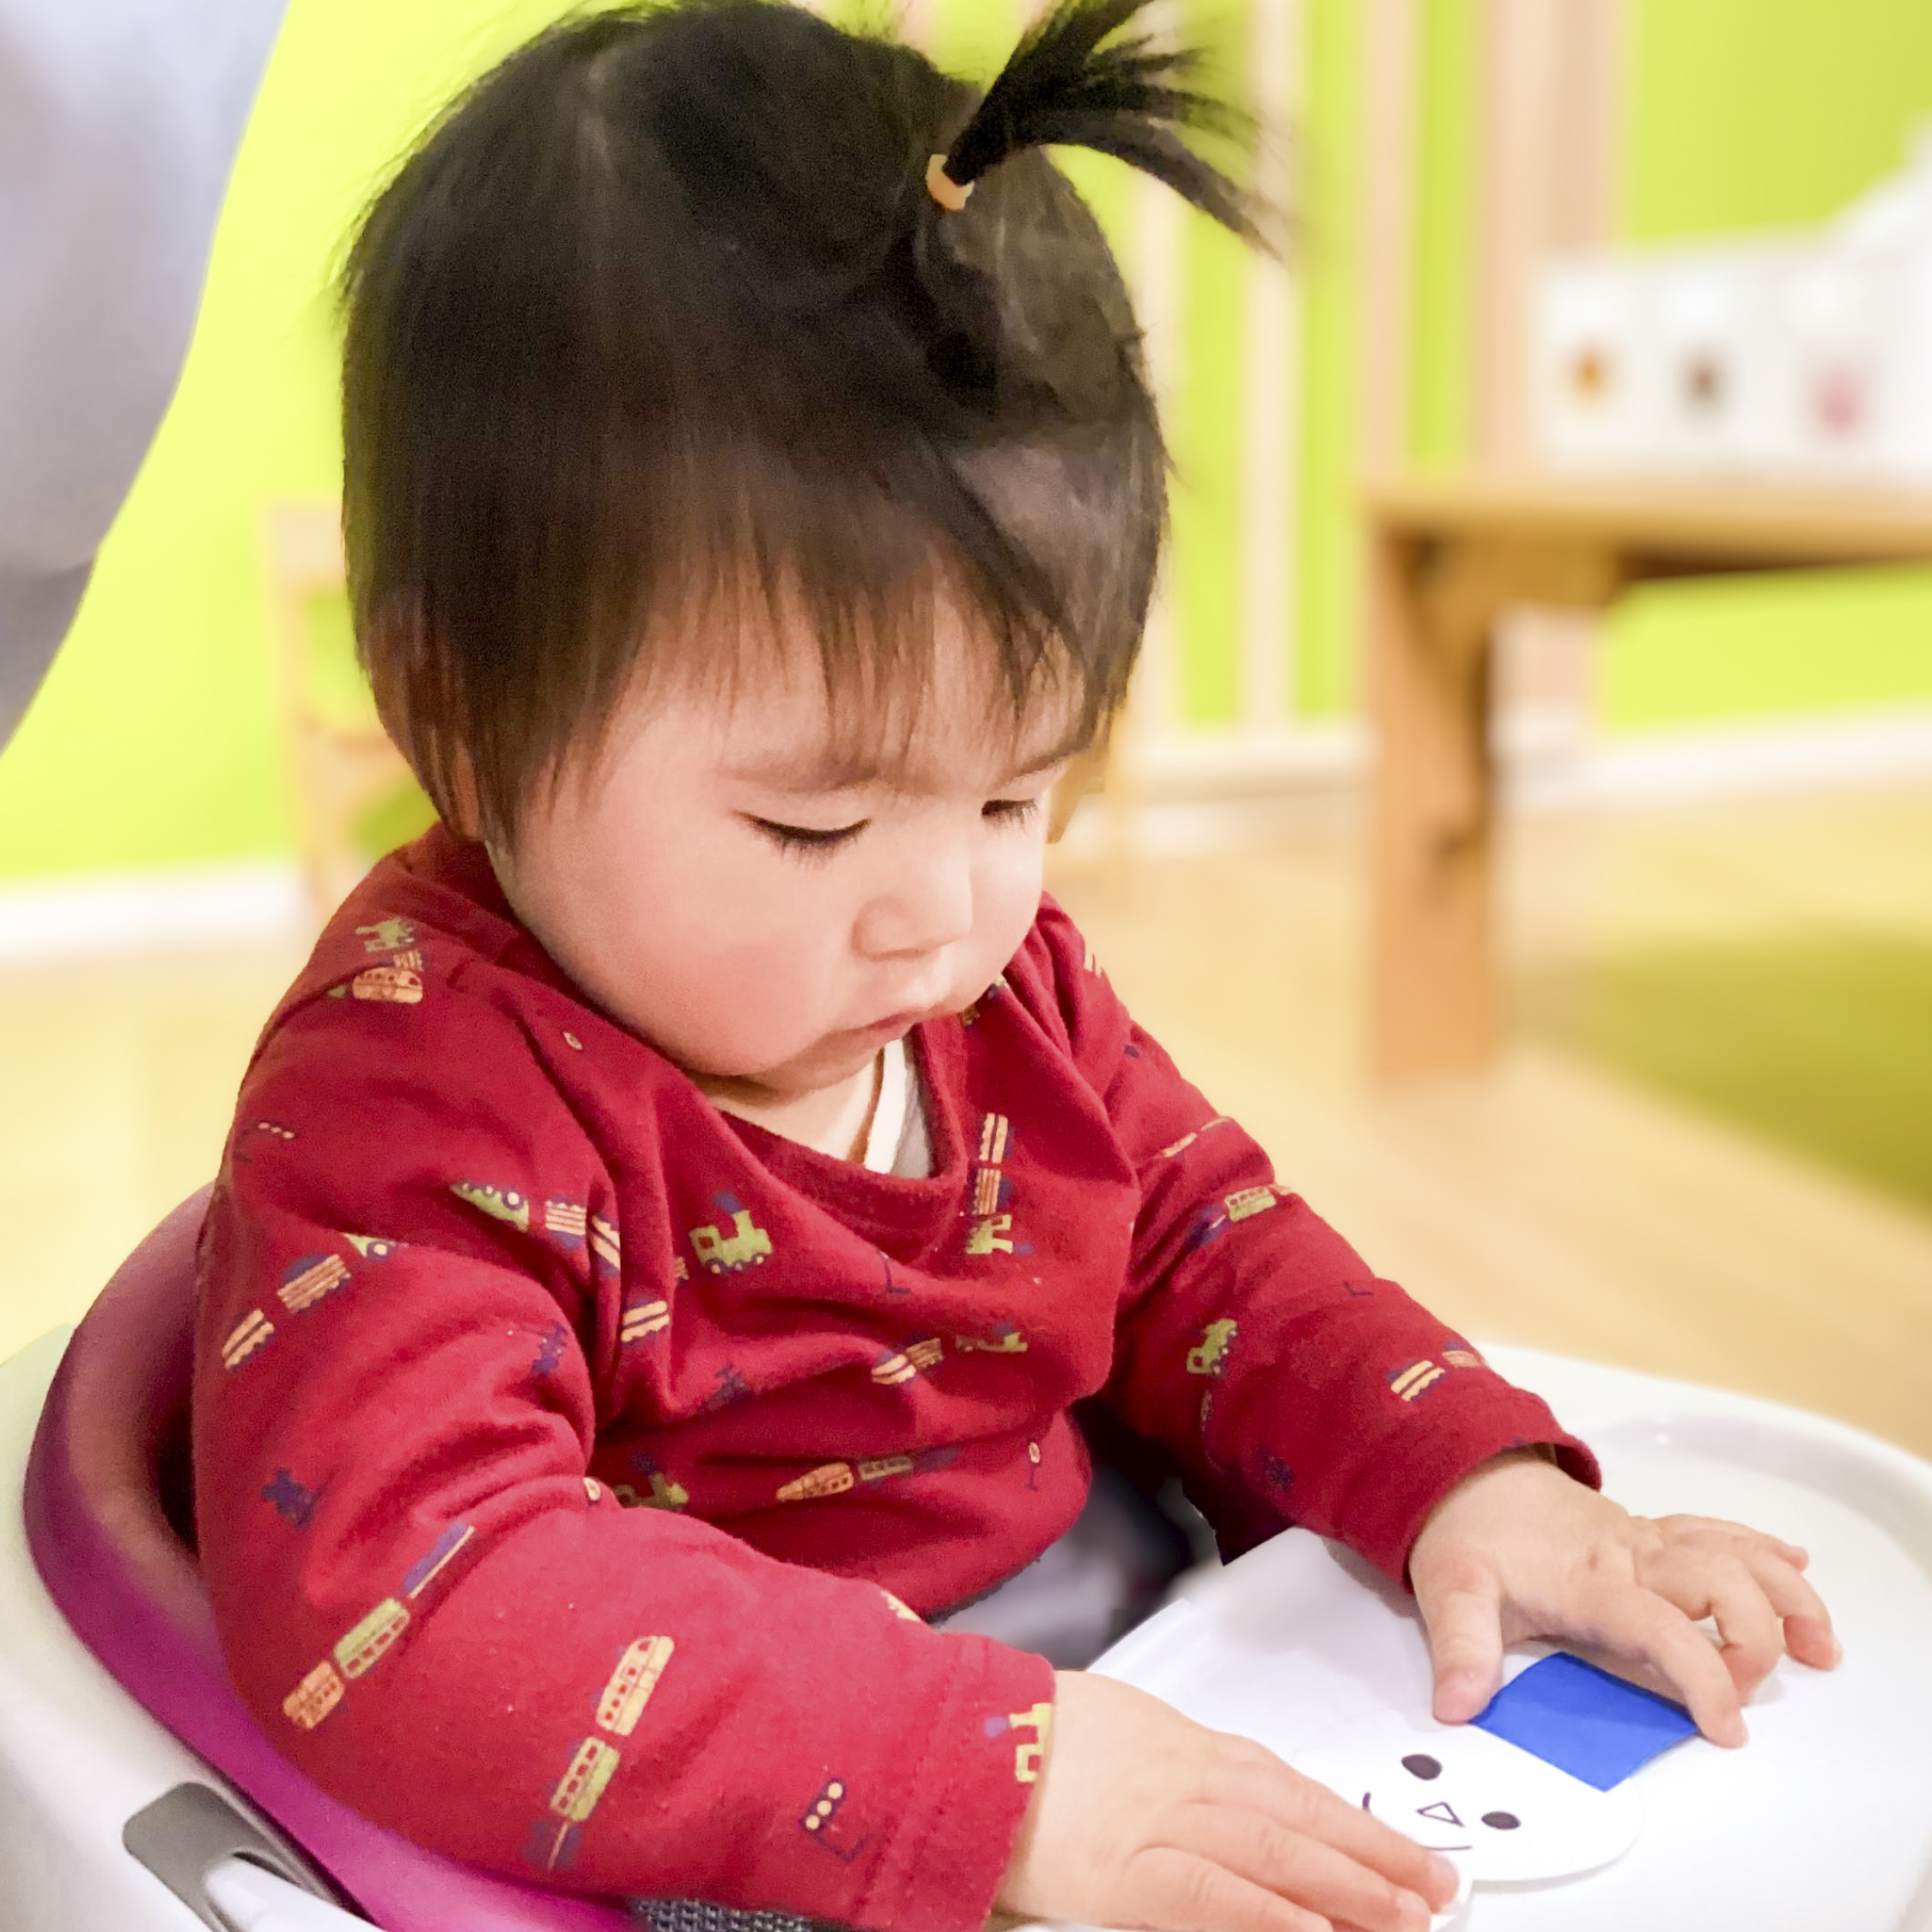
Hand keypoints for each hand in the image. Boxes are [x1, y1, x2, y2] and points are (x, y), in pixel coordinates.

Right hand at [997, 1669, 1460, 1931]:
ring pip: (1277, 1856)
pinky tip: (1317, 1931)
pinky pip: (1215, 1897)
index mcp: (1187, 1746)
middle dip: (1374, 1858)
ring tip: (1407, 1918)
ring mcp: (1163, 1826)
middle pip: (1300, 1819)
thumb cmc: (1029, 1737)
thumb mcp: (1119, 1730)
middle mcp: (1189, 1779)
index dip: (1351, 1822)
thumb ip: (1176, 1764)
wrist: (966, 1740)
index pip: (1289, 1788)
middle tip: (1435, 1889)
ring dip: (1349, 1889)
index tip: (1401, 1851)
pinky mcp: (1130, 1875)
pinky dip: (1272, 1915)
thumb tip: (1226, 1795)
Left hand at [1408, 1450, 1839, 1745]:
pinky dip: (1761, 1549)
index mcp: (1589, 1579)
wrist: (1464, 1469)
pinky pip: (1717, 1531)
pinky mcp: (1649, 1532)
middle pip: (1721, 1581)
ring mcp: (1645, 1540)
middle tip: (1751, 1692)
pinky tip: (1794, 1564)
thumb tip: (1457, 1703)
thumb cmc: (1466, 1532)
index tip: (1727, 1725)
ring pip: (1735, 1553)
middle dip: (1757, 1637)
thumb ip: (1461, 1648)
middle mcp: (1629, 1554)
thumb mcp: (1449, 1589)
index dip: (1703, 1675)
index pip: (1663, 1626)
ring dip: (1785, 1594)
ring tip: (1819, 1644)